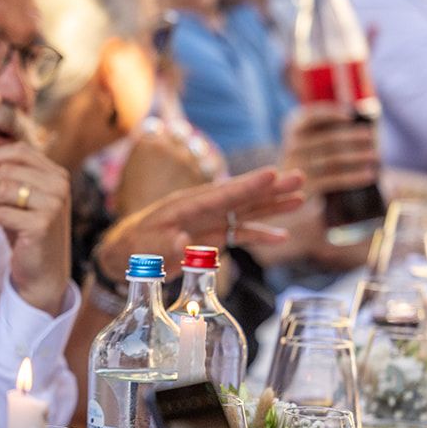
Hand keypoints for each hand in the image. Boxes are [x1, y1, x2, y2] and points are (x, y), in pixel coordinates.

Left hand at [0, 143, 70, 315]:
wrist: (43, 272)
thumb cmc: (26, 231)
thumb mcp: (15, 197)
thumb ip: (2, 169)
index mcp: (56, 174)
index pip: (20, 151)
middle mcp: (60, 186)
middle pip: (7, 169)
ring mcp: (53, 205)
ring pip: (3, 188)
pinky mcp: (41, 225)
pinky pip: (1, 212)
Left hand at [95, 167, 306, 280]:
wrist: (126, 253)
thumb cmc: (133, 246)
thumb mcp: (145, 248)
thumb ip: (165, 246)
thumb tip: (183, 245)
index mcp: (186, 205)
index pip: (221, 194)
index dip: (247, 185)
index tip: (272, 174)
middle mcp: (202, 209)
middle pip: (241, 197)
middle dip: (270, 189)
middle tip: (299, 177)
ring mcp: (209, 222)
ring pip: (246, 212)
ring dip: (272, 206)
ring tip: (300, 198)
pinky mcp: (212, 236)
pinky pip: (240, 234)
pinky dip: (259, 235)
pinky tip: (280, 236)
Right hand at [280, 103, 380, 199]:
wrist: (287, 189)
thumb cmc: (307, 156)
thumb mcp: (309, 138)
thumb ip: (330, 125)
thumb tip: (367, 113)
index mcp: (293, 129)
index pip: (312, 117)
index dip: (331, 114)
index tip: (351, 116)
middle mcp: (292, 148)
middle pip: (329, 140)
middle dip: (354, 138)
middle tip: (373, 138)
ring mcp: (298, 168)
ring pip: (335, 160)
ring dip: (359, 157)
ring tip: (376, 157)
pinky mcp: (306, 187)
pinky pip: (335, 180)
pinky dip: (355, 177)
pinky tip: (369, 175)